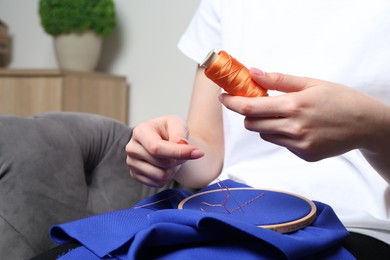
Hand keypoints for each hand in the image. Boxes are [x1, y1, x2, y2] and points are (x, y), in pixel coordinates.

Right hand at [125, 115, 203, 186]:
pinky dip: (167, 177)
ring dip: (174, 169)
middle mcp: (132, 148)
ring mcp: (132, 163)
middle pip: (162, 163)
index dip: (178, 152)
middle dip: (179, 159)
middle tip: (182, 152)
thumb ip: (179, 132)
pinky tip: (166, 166)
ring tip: (174, 159)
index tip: (198, 153)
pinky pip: (157, 183)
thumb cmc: (170, 130)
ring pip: (160, 176)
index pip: (157, 148)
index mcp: (140, 131)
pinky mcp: (136, 175)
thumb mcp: (178, 124)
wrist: (165, 141)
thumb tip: (180, 143)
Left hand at [219, 68, 382, 161]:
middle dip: (249, 113)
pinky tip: (300, 128)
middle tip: (259, 104)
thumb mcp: (310, 83)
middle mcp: (294, 128)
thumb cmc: (339, 99)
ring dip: (266, 124)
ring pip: (264, 134)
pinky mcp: (305, 155)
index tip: (223, 97)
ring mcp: (299, 145)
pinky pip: (280, 144)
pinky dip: (281, 135)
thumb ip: (278, 80)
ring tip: (286, 115)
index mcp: (294, 105)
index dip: (232, 103)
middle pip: (252, 123)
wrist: (365, 124)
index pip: (250, 107)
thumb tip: (253, 73)